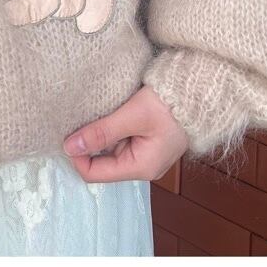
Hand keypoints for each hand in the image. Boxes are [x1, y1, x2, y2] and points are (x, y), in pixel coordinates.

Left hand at [63, 85, 188, 182]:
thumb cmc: (169, 105)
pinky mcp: (146, 142)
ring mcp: (144, 154)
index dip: (76, 156)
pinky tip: (105, 113)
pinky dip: (108, 129)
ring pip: (107, 150)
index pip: (94, 174)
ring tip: (91, 114)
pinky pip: (118, 140)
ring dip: (97, 135)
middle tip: (76, 120)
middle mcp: (142, 166)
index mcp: (140, 168)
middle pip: (100, 163)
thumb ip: (101, 132)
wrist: (199, 93)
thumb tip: (69, 146)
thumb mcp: (132, 116)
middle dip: (86, 144)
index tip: (67, 133)